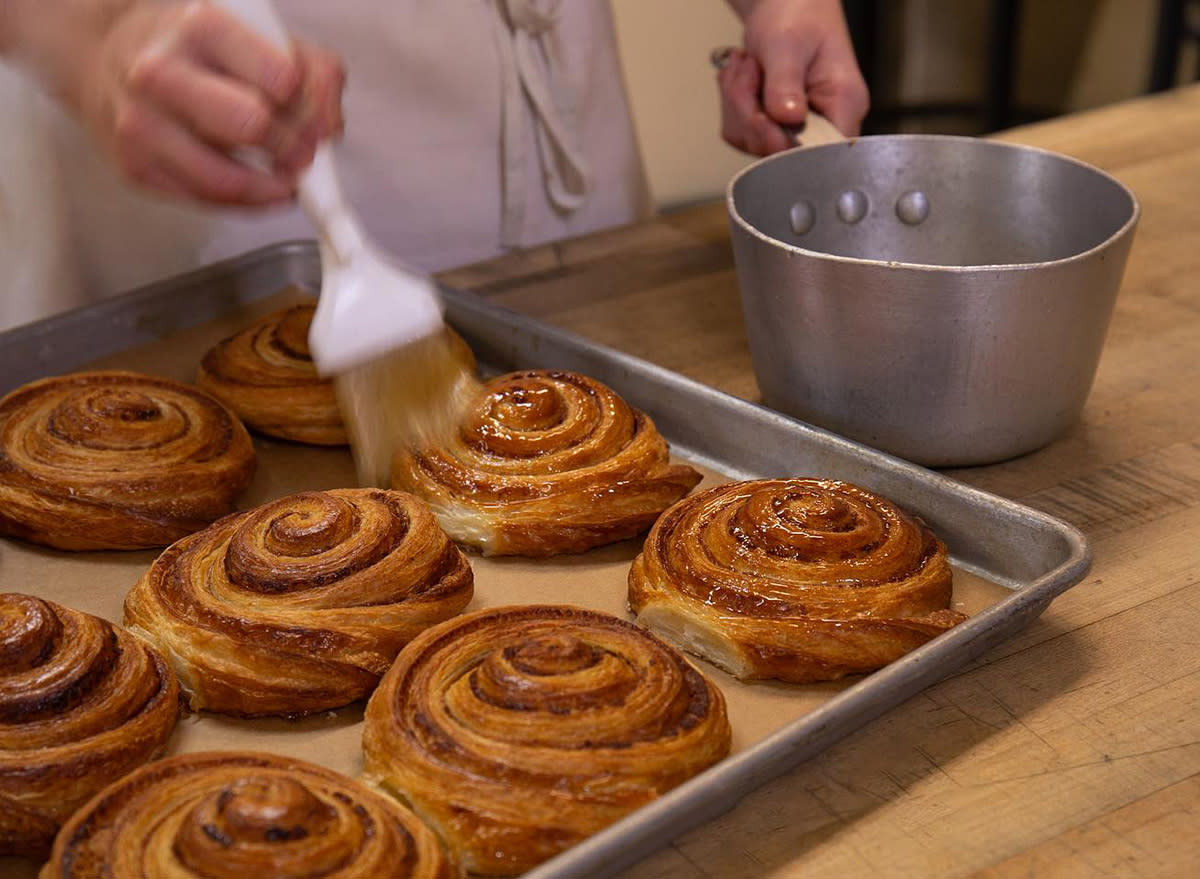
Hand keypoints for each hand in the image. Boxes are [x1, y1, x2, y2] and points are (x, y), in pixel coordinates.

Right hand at [73, 1, 343, 204]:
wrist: (113, 59)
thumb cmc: (201, 52)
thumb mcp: (265, 38)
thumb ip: (316, 75)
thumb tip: (328, 129)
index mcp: (200, 25)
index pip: (282, 78)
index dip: (307, 106)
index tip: (308, 116)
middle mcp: (160, 71)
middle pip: (251, 126)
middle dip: (291, 149)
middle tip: (301, 155)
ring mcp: (141, 122)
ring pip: (226, 180)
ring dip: (272, 189)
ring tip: (286, 181)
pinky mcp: (134, 166)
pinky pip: (206, 202)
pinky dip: (244, 203)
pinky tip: (256, 188)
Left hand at [719, 0, 867, 154]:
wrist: (785, 6)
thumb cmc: (798, 15)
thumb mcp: (788, 44)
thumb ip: (786, 83)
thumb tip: (787, 118)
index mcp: (844, 105)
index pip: (821, 152)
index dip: (786, 144)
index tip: (764, 112)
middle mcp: (824, 125)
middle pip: (778, 150)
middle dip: (751, 111)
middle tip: (750, 70)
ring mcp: (795, 130)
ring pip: (752, 141)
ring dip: (737, 102)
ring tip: (748, 65)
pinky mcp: (771, 128)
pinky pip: (739, 132)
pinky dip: (732, 103)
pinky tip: (743, 75)